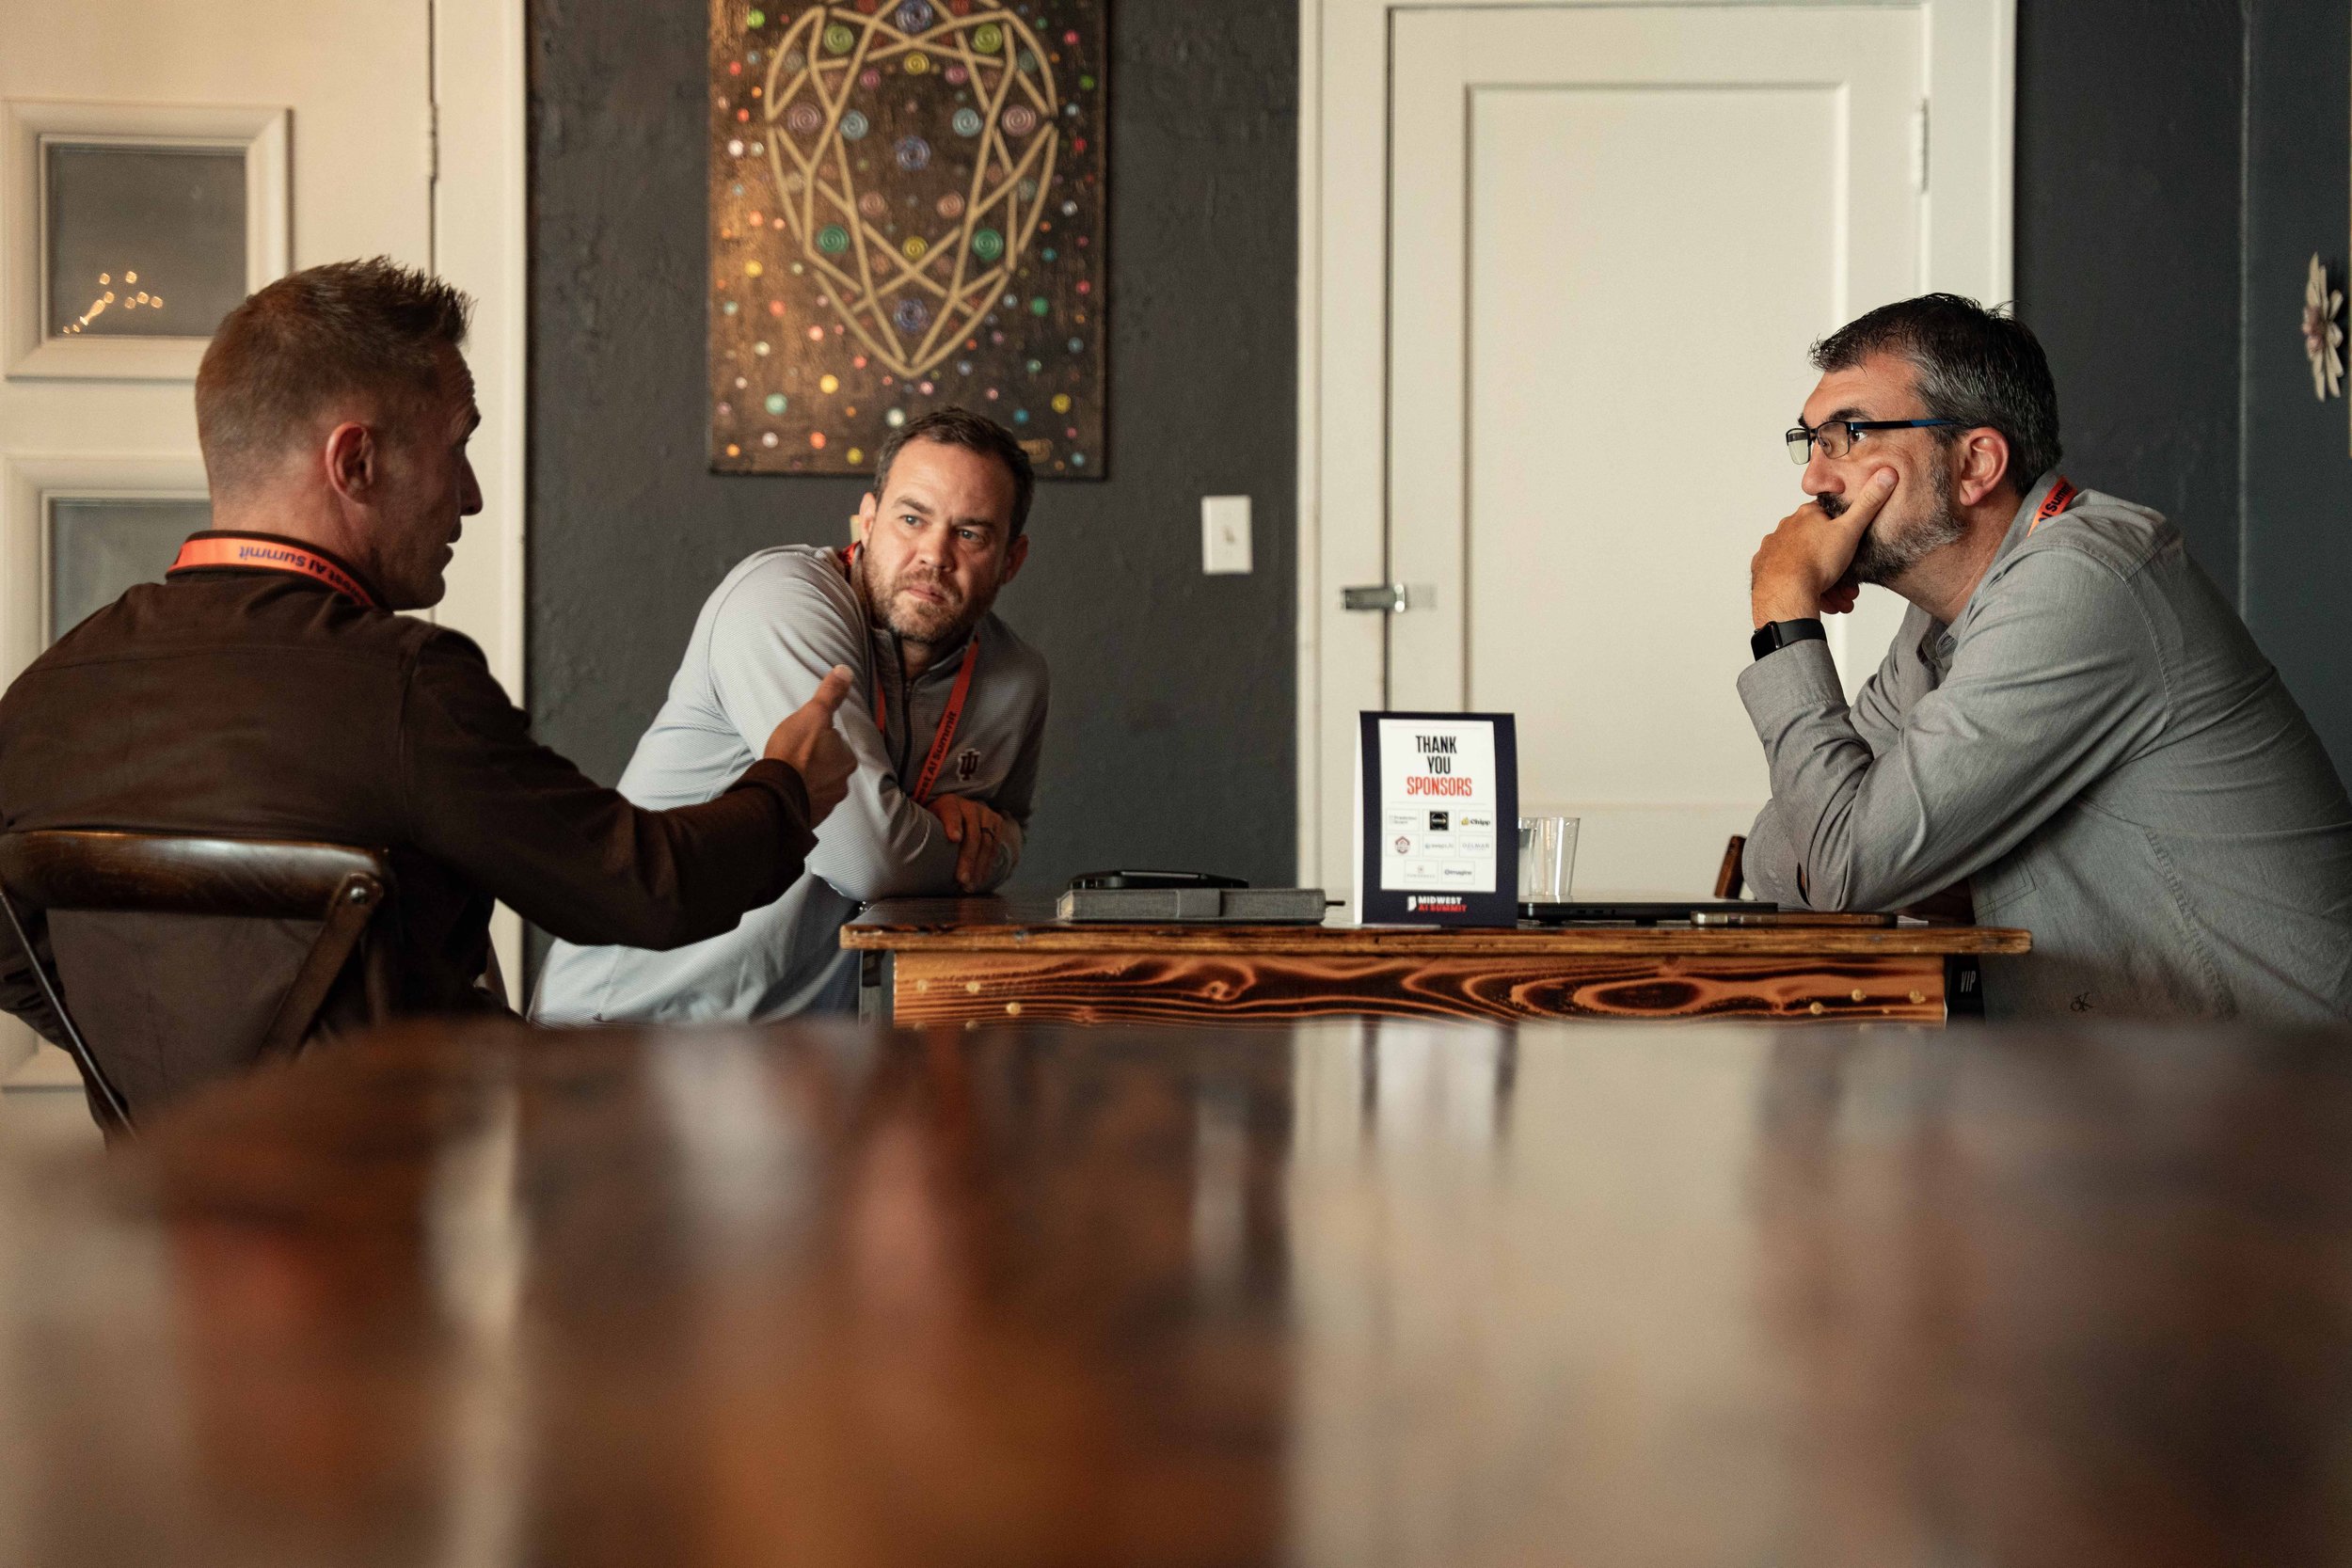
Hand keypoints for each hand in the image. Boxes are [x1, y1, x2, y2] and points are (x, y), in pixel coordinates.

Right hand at [762, 666, 856, 824]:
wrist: (775, 794)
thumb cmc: (794, 752)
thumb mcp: (813, 714)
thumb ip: (830, 694)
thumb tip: (845, 670)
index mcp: (846, 759)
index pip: (834, 743)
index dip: (817, 738)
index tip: (802, 739)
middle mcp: (842, 784)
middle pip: (828, 765)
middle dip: (814, 761)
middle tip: (792, 755)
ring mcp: (827, 803)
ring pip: (818, 785)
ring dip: (807, 780)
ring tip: (787, 773)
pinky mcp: (811, 816)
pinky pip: (808, 802)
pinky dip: (800, 796)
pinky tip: (786, 789)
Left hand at [929, 794, 1009, 891]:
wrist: (959, 810)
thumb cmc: (938, 822)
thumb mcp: (928, 822)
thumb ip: (924, 833)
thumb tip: (911, 858)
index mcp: (949, 804)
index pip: (952, 814)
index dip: (954, 826)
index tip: (954, 839)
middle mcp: (970, 807)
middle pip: (972, 834)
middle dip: (968, 859)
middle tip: (962, 879)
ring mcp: (986, 814)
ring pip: (986, 843)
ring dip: (979, 867)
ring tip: (970, 885)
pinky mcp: (997, 823)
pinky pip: (995, 847)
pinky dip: (987, 865)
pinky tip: (980, 879)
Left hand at [1750, 468, 1894, 626]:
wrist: (1786, 593)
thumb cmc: (1816, 562)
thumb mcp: (1850, 529)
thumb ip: (1868, 503)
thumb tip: (1885, 474)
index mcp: (1806, 515)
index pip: (1829, 515)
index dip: (1845, 533)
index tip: (1853, 549)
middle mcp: (1785, 528)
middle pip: (1818, 545)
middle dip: (1837, 566)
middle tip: (1849, 586)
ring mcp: (1772, 549)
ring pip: (1804, 564)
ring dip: (1825, 583)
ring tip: (1838, 599)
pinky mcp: (1764, 569)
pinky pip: (1788, 577)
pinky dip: (1804, 588)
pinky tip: (1817, 598)